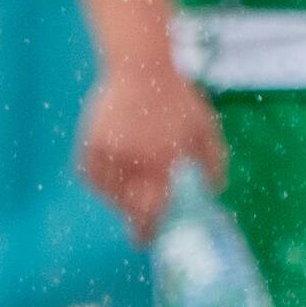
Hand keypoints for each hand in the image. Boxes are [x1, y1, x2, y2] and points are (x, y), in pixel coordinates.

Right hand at [73, 60, 223, 236]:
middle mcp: (137, 158)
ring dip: (120, 197)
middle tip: (140, 223)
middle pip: (130, 207)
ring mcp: (111, 152)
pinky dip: (102, 181)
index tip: (145, 240)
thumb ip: (214, 164)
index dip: (149, 229)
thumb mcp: (206, 128)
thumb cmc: (177, 99)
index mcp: (166, 159)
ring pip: (110, 194)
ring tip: (130, 181)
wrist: (141, 66)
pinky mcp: (92, 144)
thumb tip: (213, 194)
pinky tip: (113, 171)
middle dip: (135, 217)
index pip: (155, 209)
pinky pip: (92, 178)